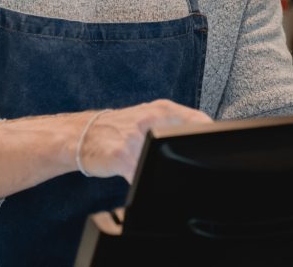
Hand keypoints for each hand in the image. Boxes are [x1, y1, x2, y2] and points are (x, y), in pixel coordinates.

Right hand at [77, 100, 211, 180]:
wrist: (82, 135)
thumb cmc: (118, 128)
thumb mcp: (148, 117)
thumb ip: (174, 124)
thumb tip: (202, 135)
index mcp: (162, 109)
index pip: (198, 120)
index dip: (207, 138)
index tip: (210, 151)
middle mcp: (150, 119)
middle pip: (183, 140)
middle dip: (188, 157)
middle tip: (191, 167)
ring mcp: (135, 137)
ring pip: (161, 159)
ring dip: (166, 172)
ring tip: (164, 176)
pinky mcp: (121, 156)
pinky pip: (140, 175)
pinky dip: (145, 182)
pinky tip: (143, 184)